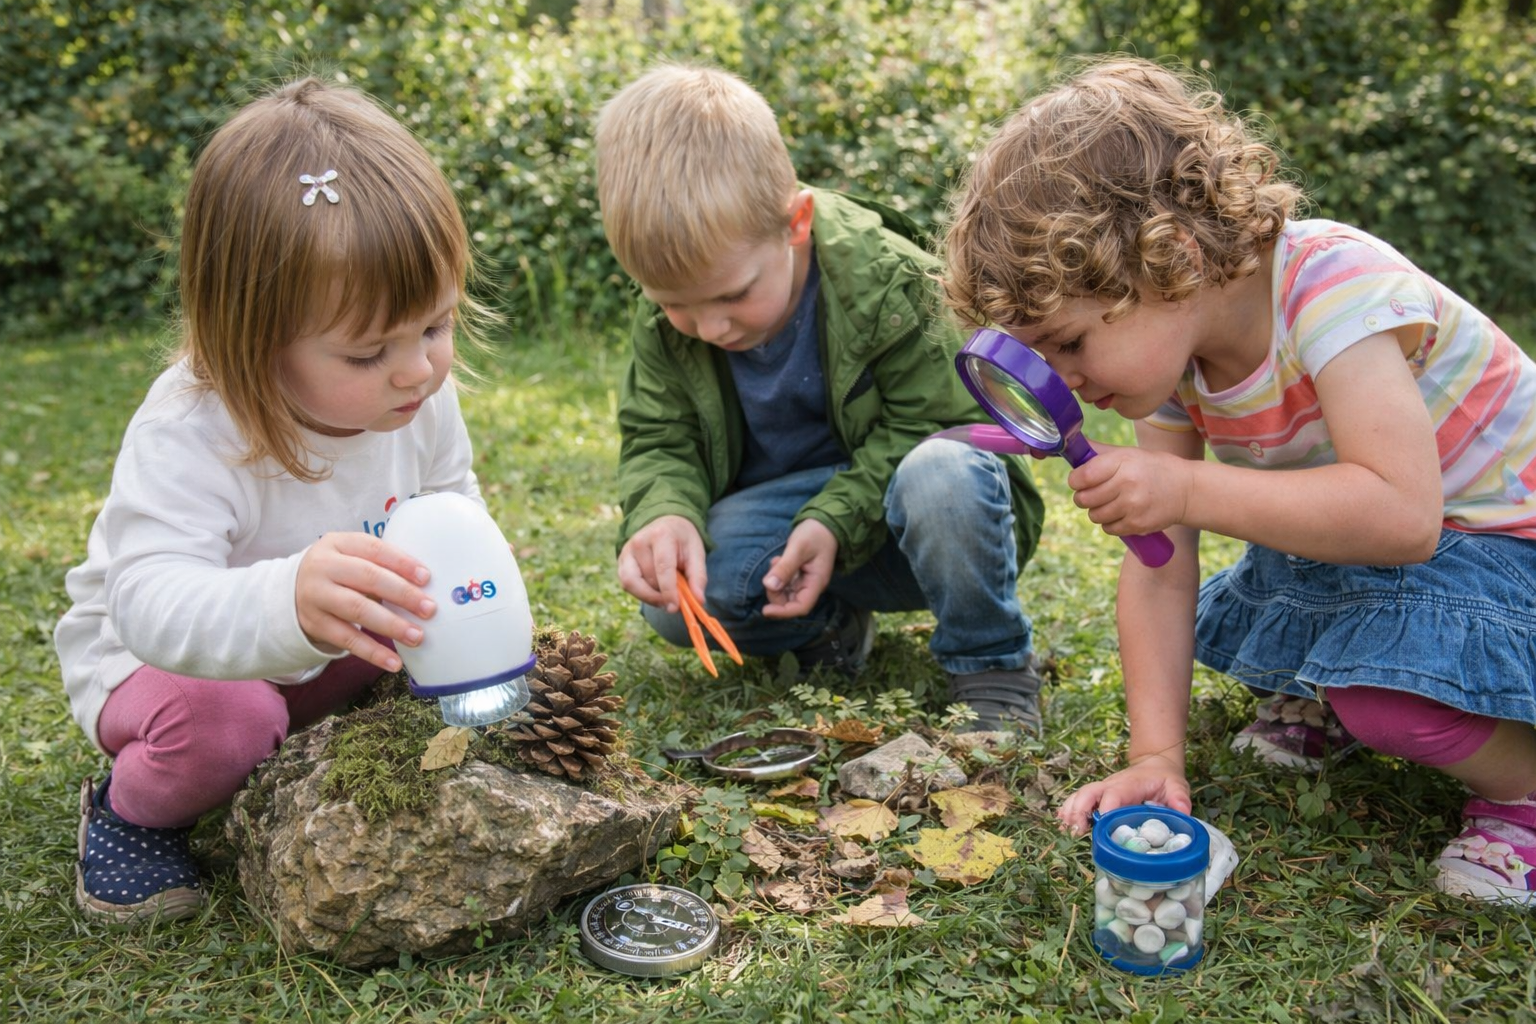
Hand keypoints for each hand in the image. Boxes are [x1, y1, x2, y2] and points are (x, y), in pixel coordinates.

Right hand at [295, 533, 433, 672]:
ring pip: (358, 609)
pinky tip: (394, 662)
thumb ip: (381, 564)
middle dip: (403, 594)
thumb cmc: (338, 572)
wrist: (292, 592)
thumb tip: (425, 586)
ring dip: (391, 625)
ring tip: (417, 636)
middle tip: (429, 609)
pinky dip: (373, 652)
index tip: (426, 578)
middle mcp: (323, 567)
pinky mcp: (314, 624)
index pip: (374, 549)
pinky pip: (347, 640)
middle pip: (368, 578)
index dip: (402, 563)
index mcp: (337, 543)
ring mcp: (316, 596)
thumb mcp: (351, 556)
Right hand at [617, 515, 706, 611]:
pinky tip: (654, 591)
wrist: (666, 524)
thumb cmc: (682, 540)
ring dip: (649, 596)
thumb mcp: (697, 553)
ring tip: (664, 596)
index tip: (675, 608)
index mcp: (661, 536)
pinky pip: (627, 585)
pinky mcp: (620, 561)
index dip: (668, 591)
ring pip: (633, 584)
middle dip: (662, 595)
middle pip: (648, 579)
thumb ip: (698, 577)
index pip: (662, 567)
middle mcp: (639, 542)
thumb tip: (698, 600)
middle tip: (676, 602)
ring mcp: (627, 551)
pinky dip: (641, 593)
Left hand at [761, 519, 836, 618]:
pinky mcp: (799, 576)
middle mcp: (811, 586)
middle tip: (773, 569)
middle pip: (790, 602)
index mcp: (816, 583)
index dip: (783, 612)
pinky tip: (778, 560)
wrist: (824, 524)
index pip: (801, 607)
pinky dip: (777, 576)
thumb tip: (769, 585)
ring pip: (785, 594)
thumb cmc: (815, 534)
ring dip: (775, 582)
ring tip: (777, 560)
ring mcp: (805, 582)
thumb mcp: (798, 548)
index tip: (765, 610)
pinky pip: (784, 584)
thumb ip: (785, 567)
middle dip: (775, 592)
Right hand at [1055, 753, 1191, 836]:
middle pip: (1088, 793)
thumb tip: (1183, 812)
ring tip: (1068, 831)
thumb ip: (1179, 797)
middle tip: (1077, 831)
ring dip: (1070, 812)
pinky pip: (1077, 801)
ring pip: (1079, 796)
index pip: (1113, 795)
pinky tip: (1062, 825)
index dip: (1105, 809)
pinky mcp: (1097, 797)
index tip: (1102, 824)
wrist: (1153, 766)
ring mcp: (1101, 790)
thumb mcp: (1176, 785)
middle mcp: (1110, 786)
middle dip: (1079, 810)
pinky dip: (1068, 811)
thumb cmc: (1164, 779)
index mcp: (1128, 785)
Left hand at [1067, 441, 1191, 536]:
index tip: (1078, 480)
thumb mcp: (1129, 453)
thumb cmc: (1152, 468)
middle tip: (1093, 493)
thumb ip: (1099, 452)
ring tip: (1110, 503)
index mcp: (1122, 462)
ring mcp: (1132, 506)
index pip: (1083, 476)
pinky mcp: (1137, 524)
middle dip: (1083, 497)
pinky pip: (1108, 528)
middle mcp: (1127, 484)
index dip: (1075, 480)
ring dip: (1097, 511)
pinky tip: (1121, 513)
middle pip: (1084, 499)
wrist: (1187, 490)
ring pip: (1094, 515)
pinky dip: (1109, 523)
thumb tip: (1070, 443)